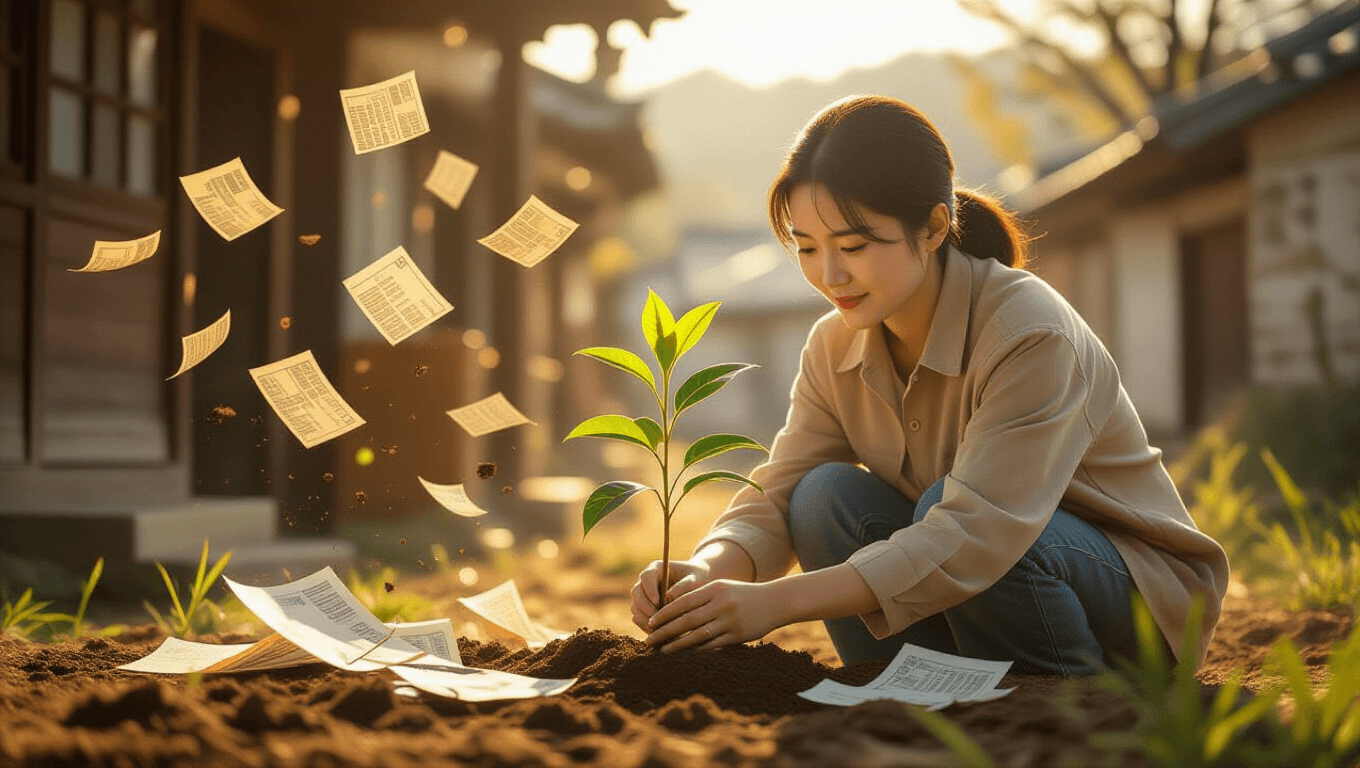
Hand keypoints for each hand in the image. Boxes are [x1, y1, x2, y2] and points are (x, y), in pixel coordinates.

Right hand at [630, 558, 712, 632]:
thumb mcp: (695, 579)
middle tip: (656, 620)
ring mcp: (643, 596)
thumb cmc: (698, 578)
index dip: (649, 589)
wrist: (698, 586)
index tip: (658, 602)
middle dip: (644, 608)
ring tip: (657, 630)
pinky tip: (658, 634)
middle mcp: (646, 581)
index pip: (646, 576)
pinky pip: (639, 619)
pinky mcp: (644, 610)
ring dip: (644, 619)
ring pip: (635, 607)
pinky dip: (645, 627)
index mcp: (656, 568)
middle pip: (636, 592)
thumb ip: (684, 586)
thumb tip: (669, 597)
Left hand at [644, 579, 785, 652]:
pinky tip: (684, 654)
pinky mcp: (737, 635)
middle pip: (686, 620)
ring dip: (677, 645)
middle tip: (649, 640)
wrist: (775, 601)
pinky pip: (712, 645)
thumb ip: (700, 597)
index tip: (651, 622)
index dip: (665, 613)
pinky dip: (696, 650)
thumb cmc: (743, 594)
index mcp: (714, 589)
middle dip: (665, 631)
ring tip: (663, 651)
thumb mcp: (722, 588)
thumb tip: (672, 608)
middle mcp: (720, 604)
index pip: (683, 602)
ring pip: (697, 635)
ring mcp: (730, 621)